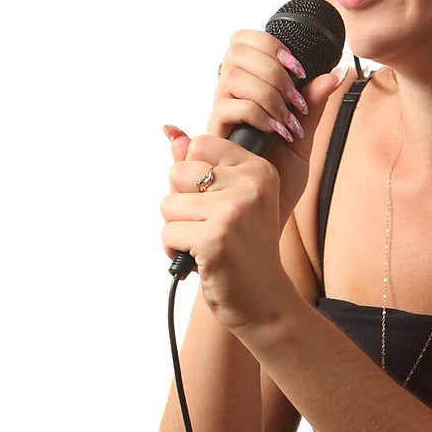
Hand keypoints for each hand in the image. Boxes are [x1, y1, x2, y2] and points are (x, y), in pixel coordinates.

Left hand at [160, 133, 295, 332]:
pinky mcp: (215, 239)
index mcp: (258, 169)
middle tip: (210, 227)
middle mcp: (250, 184)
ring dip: (177, 230)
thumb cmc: (243, 250)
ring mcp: (233, 211)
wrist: (263, 299)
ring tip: (205, 244)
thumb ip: (201, 165)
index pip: (199, 145)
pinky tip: (201, 260)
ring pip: (168, 204)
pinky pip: (167, 233)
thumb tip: (169, 131)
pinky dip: (174, 251)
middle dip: (181, 204)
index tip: (216, 202)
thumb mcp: (232, 200)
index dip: (194, 178)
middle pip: (177, 173)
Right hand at [183, 28, 347, 225]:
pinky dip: (258, 113)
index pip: (244, 42)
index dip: (268, 43)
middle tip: (295, 98)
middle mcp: (229, 99)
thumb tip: (339, 72)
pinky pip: (228, 107)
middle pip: (236, 50)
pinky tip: (276, 132)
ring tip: (287, 120)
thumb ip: (315, 105)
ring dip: (267, 92)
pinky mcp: (213, 137)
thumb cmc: (277, 181)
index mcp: (248, 91)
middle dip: (272, 68)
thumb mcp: (303, 138)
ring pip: (232, 75)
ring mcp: (219, 116)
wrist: (265, 215)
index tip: (298, 68)